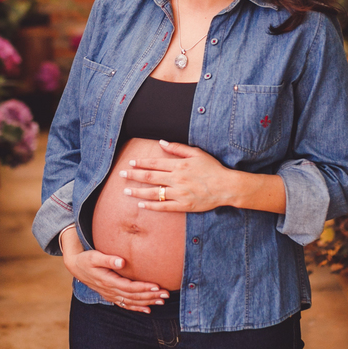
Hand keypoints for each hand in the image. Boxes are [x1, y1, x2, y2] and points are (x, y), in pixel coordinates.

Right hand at [60, 227, 169, 313]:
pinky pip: (126, 304)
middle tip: (166, 295)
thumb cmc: (86, 259)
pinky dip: (137, 308)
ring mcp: (110, 295)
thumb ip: (108, 259)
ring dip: (147, 302)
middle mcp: (110, 291)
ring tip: (162, 301)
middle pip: (133, 296)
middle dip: (150, 296)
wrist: (76, 267)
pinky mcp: (111, 296)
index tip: (156, 286)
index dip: (143, 287)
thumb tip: (122, 262)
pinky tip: (148, 310)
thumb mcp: (94, 256)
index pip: (129, 287)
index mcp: (108, 281)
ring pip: (131, 302)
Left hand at [120, 139, 235, 212]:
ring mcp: (179, 193)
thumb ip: (178, 148)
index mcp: (179, 165)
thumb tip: (161, 142)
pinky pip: (163, 206)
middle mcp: (176, 178)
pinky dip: (151, 206)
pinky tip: (141, 205)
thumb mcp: (197, 153)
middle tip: (121, 175)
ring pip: (153, 192)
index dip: (141, 163)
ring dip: (138, 191)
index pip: (155, 163)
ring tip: (126, 191)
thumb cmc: (212, 168)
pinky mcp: (183, 205)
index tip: (130, 163)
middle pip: (150, 177)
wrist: (226, 186)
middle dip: (133, 175)